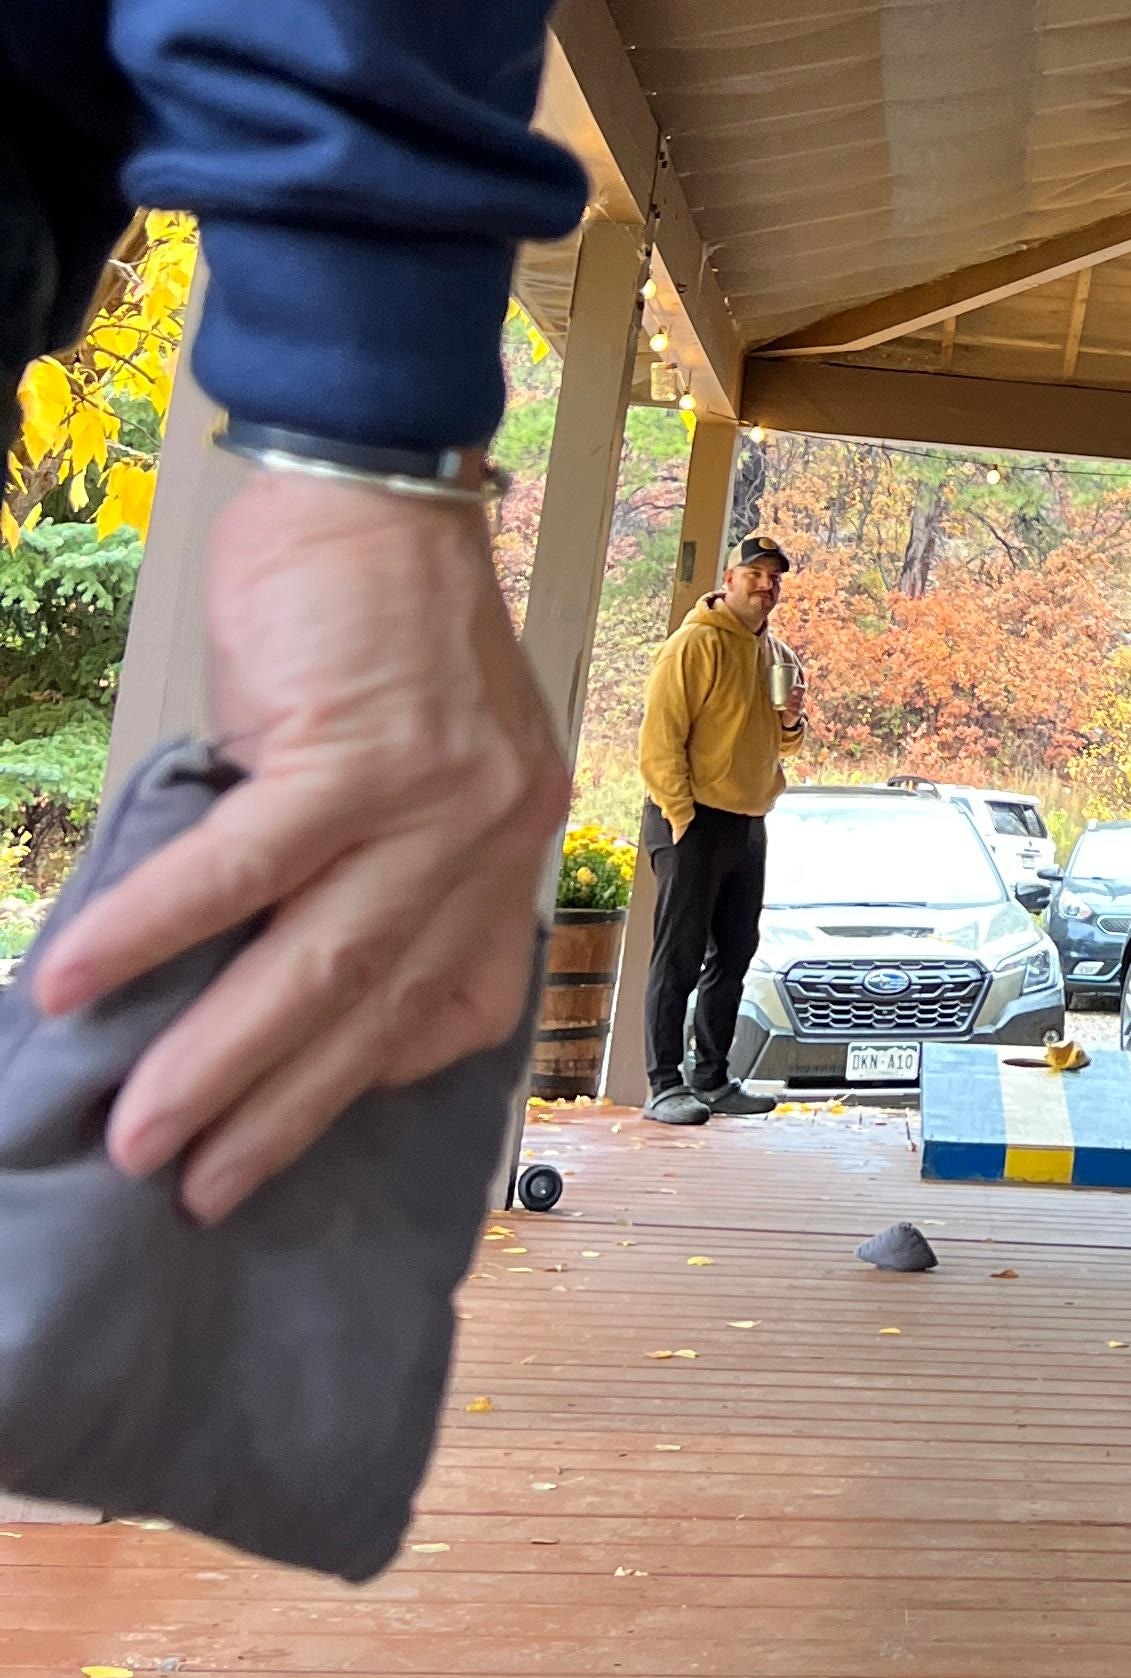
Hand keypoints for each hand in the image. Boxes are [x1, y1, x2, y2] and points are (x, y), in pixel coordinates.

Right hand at [28, 469, 563, 1220]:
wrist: (374, 487)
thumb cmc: (371, 621)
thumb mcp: (406, 754)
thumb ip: (362, 858)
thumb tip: (256, 969)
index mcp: (503, 840)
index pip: (459, 996)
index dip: (376, 1077)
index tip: (297, 1138)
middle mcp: (486, 832)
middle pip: (374, 1004)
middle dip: (280, 1112)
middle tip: (201, 1190)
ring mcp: (429, 796)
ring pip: (312, 961)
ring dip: (214, 1059)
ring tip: (137, 1134)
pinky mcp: (354, 750)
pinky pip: (240, 866)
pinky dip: (156, 929)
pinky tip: (81, 982)